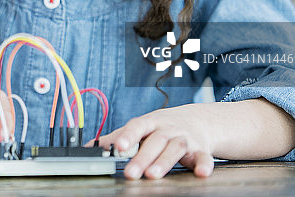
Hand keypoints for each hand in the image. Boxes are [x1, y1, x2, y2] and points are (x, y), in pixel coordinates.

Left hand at [87, 104, 214, 178]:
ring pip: (175, 149)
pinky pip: (203, 157)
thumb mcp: (141, 127)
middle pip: (155, 141)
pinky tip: (201, 173)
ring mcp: (184, 139)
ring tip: (153, 175)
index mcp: (150, 122)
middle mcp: (167, 129)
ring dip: (164, 162)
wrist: (198, 120)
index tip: (118, 146)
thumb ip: (117, 137)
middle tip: (131, 172)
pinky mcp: (200, 150)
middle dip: (142, 157)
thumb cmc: (162, 126)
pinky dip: (204, 165)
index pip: (137, 126)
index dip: (128, 135)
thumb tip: (91, 147)